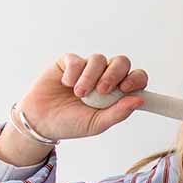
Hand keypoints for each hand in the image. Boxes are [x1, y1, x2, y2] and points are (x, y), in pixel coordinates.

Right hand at [19, 53, 147, 140]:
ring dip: (90, 77)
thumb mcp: (97, 123)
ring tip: (79, 94)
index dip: (136, 79)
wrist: (41, 122)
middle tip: (102, 90)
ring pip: (99, 59)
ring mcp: (88, 69)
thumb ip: (119, 112)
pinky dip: (73, 73)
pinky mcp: (69, 63)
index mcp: (117, 92)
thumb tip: (140, 100)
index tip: (126, 88)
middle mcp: (105, 77)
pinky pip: (77, 59)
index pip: (137, 78)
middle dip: (114, 74)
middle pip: (121, 62)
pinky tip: (66, 84)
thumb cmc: (71, 123)